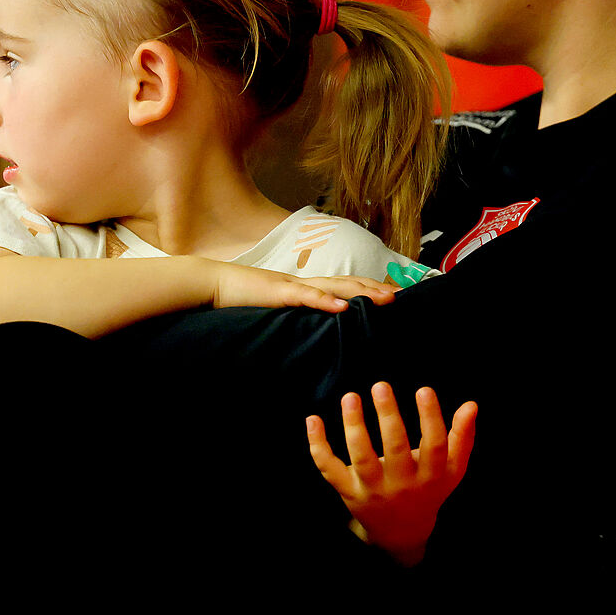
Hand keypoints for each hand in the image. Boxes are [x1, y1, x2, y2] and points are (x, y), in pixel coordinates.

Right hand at [211, 264, 397, 312]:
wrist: (211, 284)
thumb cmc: (239, 300)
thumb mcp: (272, 311)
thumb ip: (292, 317)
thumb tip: (311, 331)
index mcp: (304, 288)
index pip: (344, 287)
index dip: (369, 289)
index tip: (394, 296)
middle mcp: (304, 283)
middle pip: (349, 282)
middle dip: (377, 288)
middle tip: (405, 296)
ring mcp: (292, 286)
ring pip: (335, 286)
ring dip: (362, 291)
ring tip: (387, 298)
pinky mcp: (277, 293)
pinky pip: (306, 296)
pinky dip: (326, 301)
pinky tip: (343, 307)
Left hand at [307, 382, 476, 566]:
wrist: (402, 533)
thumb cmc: (428, 490)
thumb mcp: (451, 471)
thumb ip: (462, 438)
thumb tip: (471, 405)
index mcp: (430, 477)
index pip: (433, 446)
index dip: (430, 418)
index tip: (423, 389)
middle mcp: (401, 484)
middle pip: (395, 449)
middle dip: (388, 416)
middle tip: (381, 385)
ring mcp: (372, 489)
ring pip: (361, 457)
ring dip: (353, 426)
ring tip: (350, 396)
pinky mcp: (348, 491)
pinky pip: (330, 468)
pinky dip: (318, 446)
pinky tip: (313, 419)